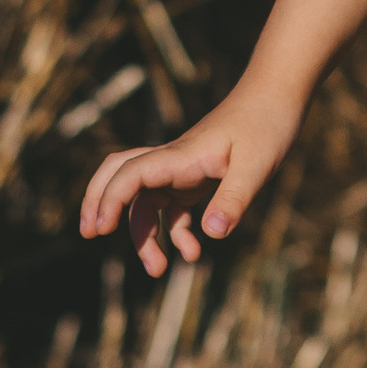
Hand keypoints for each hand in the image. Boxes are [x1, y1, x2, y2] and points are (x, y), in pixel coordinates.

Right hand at [78, 81, 300, 273]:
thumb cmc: (266, 125)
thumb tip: (212, 234)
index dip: (110, 200)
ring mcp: (183, 170)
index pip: (131, 174)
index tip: (101, 230)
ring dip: (143, 234)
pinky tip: (193, 252)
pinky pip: (172, 208)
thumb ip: (234, 199)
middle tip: (90, 234)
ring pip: (144, 200)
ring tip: (158, 270)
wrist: (277, 98)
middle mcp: (174, 161)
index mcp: (180, 156)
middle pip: (119, 176)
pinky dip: (174, 232)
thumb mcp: (257, 165)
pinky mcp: (197, 178)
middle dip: (99, 203)